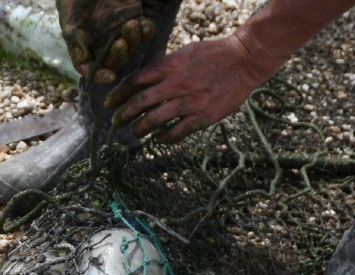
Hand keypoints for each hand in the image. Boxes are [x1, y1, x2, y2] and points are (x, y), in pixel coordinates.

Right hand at [56, 0, 154, 82]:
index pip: (89, 68)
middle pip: (114, 61)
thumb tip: (83, 59)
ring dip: (133, 41)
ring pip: (131, 47)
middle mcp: (102, 41)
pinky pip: (144, 33)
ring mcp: (119, 31)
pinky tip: (145, 24)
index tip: (110, 76)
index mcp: (84, 43)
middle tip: (120, 42)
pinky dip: (147, 32)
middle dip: (119, 55)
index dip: (99, 75)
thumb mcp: (69, 12)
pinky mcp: (134, 18)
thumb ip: (74, 35)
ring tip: (131, 25)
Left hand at [106, 35, 271, 143]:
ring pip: (155, 120)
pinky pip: (177, 132)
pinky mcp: (203, 116)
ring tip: (135, 133)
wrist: (245, 59)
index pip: (135, 81)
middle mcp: (176, 84)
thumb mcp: (185, 53)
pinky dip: (164, 138)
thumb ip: (165, 67)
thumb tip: (145, 80)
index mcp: (170, 66)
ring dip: (141, 129)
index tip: (110, 103)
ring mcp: (189, 101)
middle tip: (116, 123)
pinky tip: (158, 140)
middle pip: (140, 102)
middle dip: (124, 115)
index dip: (119, 93)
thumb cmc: (214, 55)